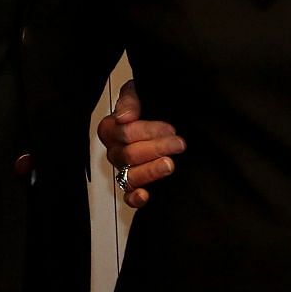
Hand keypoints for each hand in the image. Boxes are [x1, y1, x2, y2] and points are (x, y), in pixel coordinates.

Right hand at [97, 79, 183, 209]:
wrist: (167, 117)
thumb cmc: (149, 105)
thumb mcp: (139, 93)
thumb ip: (130, 100)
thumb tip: (125, 117)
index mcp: (111, 130)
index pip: (123, 133)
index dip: (146, 131)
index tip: (170, 127)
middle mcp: (115, 152)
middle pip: (128, 155)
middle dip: (156, 148)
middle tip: (179, 143)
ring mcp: (123, 171)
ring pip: (129, 177)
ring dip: (150, 171)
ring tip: (170, 165)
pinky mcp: (134, 188)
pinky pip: (127, 197)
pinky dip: (135, 198)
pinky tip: (145, 195)